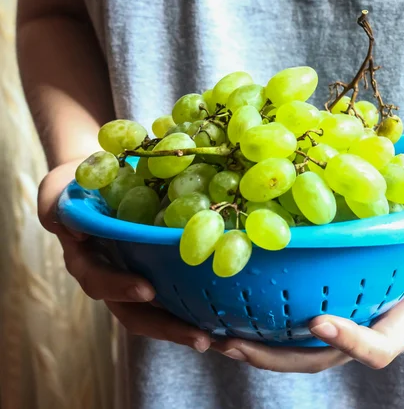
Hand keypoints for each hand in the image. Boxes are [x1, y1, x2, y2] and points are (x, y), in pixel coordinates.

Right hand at [38, 160, 210, 351]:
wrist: (98, 180)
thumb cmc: (77, 185)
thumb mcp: (58, 192)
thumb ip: (55, 209)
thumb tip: (73, 231)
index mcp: (88, 262)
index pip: (99, 281)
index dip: (120, 287)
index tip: (146, 290)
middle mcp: (114, 279)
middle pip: (138, 313)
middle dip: (169, 328)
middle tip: (201, 339)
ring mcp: (140, 278)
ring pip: (164, 313)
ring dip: (192, 328)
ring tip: (226, 338)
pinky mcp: (163, 272)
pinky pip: (181, 296)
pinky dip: (204, 310)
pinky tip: (232, 319)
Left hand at [210, 230, 403, 371]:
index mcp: (400, 322)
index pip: (378, 349)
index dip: (350, 343)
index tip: (318, 321)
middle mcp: (364, 327)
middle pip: (318, 358)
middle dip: (275, 358)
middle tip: (232, 344)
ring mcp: (341, 316)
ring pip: (293, 346)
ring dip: (252, 345)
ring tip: (209, 334)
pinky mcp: (321, 299)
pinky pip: (284, 318)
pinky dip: (253, 317)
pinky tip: (218, 303)